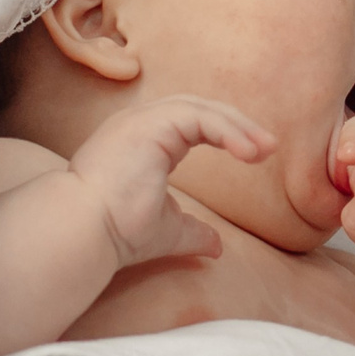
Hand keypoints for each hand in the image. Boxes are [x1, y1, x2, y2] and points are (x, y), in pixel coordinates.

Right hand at [69, 96, 274, 270]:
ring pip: (200, 108)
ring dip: (236, 126)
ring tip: (263, 149)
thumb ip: (193, 231)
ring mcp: (140, 120)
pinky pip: (196, 116)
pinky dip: (225, 130)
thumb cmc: (116, 232)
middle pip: (199, 108)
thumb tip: (218, 247)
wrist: (86, 234)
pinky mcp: (146, 124)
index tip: (257, 154)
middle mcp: (139, 124)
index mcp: (143, 142)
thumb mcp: (167, 230)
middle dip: (237, 124)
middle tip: (268, 147)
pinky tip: (246, 152)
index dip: (226, 133)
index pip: (192, 123)